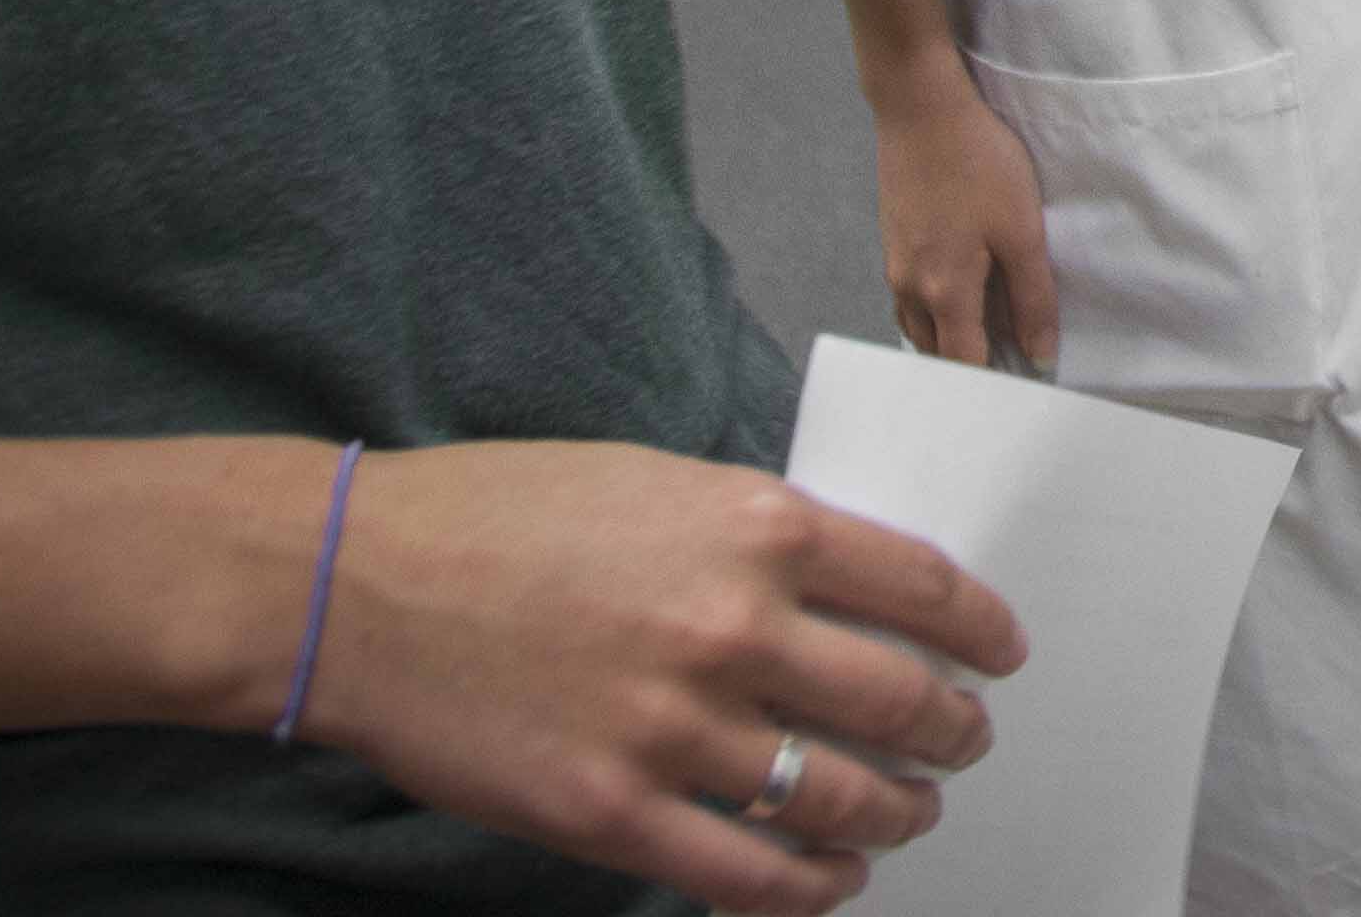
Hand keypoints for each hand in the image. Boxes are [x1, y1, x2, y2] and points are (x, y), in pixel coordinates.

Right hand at [297, 438, 1026, 916]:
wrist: (360, 584)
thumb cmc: (501, 517)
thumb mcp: (658, 484)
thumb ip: (756, 541)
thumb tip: (847, 596)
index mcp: (756, 528)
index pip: (924, 588)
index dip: (982, 631)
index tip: (1000, 653)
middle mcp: (733, 627)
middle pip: (902, 700)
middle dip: (952, 732)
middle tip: (965, 743)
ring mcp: (677, 728)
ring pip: (841, 797)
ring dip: (896, 814)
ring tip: (906, 815)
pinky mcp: (616, 813)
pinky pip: (750, 874)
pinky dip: (810, 887)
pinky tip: (828, 881)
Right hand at [872, 70, 1059, 375]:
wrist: (920, 109)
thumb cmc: (978, 165)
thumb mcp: (1021, 230)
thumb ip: (1032, 297)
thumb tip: (1039, 353)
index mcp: (943, 294)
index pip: (964, 366)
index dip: (992, 386)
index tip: (1020, 393)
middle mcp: (909, 289)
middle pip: (936, 353)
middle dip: (969, 366)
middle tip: (1012, 361)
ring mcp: (894, 266)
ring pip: (919, 326)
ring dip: (950, 337)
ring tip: (992, 328)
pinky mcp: (893, 242)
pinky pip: (912, 298)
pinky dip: (937, 309)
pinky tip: (965, 288)